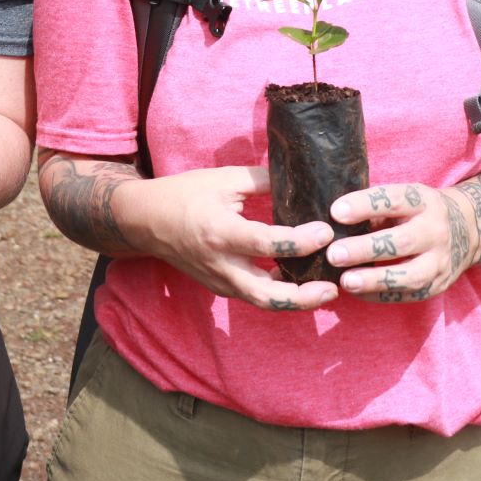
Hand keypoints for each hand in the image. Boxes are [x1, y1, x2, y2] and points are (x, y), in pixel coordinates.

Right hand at [128, 166, 337, 311]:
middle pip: (268, 295)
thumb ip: (263, 180)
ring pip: (263, 302)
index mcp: (221, 233)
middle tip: (334, 287)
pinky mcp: (221, 287)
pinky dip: (280, 292)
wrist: (146, 221)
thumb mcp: (222, 179)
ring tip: (326, 290)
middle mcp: (221, 264)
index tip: (326, 231)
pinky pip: (255, 295)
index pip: (268, 244)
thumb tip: (301, 179)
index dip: (300, 241)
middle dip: (305, 297)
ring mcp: (220, 281)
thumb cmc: (183, 194)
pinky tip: (301, 280)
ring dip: (296, 300)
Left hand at [324, 183, 474, 301]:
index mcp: (422, 201)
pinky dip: (381, 295)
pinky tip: (357, 293)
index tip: (335, 212)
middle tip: (333, 254)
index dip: (364, 206)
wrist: (466, 229)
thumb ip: (374, 208)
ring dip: (375, 280)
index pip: (393, 200)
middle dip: (366, 249)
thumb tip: (331, 222)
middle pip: (402, 242)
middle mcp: (435, 230)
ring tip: (346, 281)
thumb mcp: (403, 198)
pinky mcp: (438, 284)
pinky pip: (409, 294)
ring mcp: (440, 260)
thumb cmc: (417, 211)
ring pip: (410, 275)